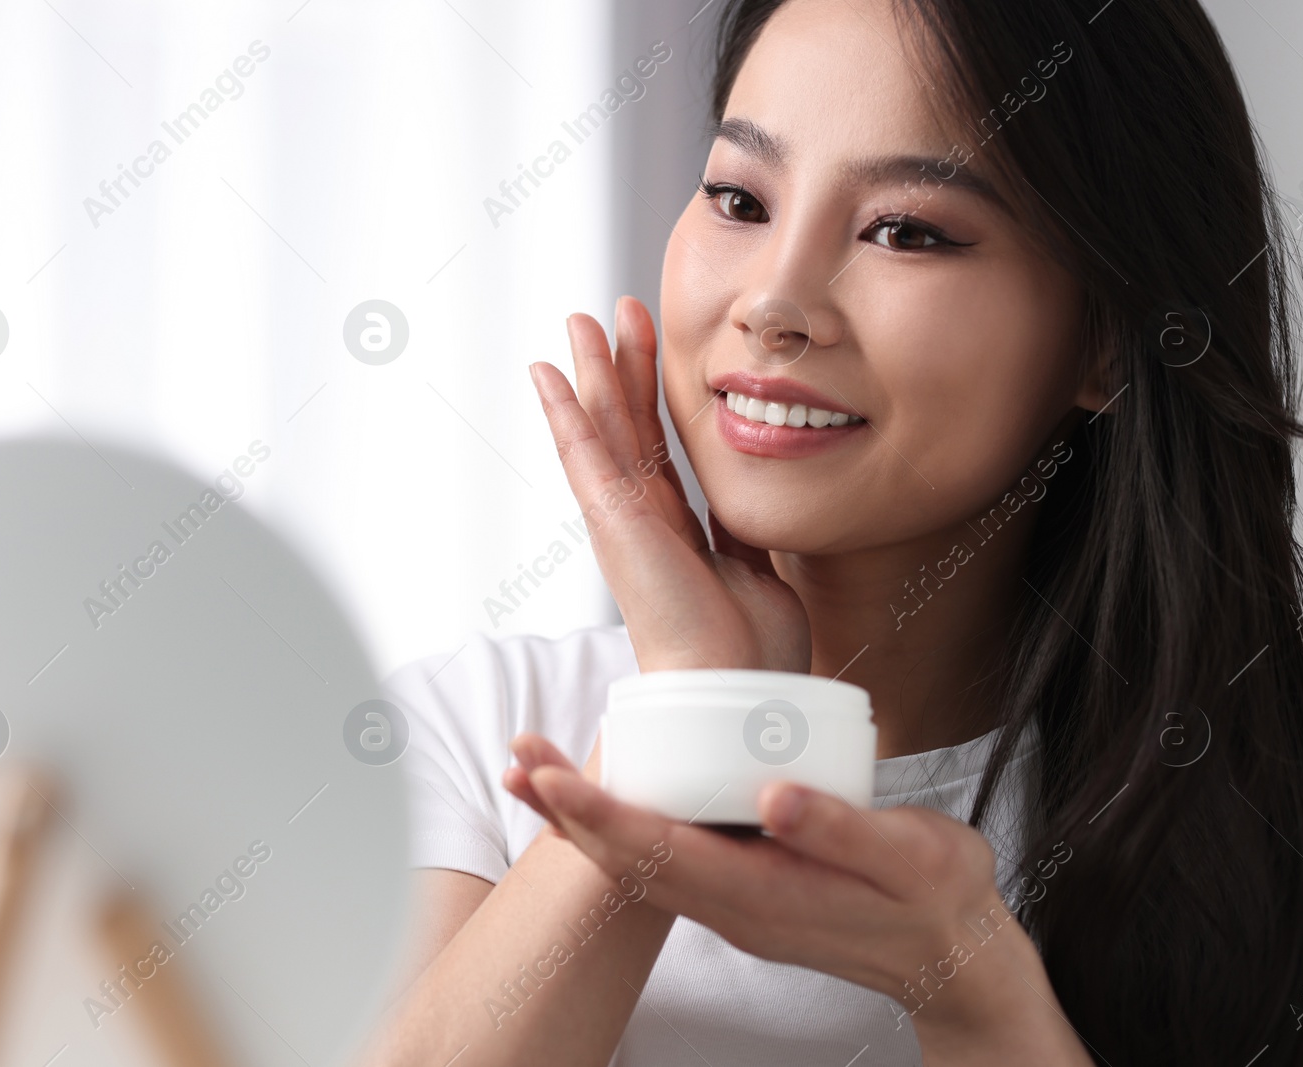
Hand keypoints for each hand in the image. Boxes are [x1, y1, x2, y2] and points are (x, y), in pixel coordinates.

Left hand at [504, 746, 1095, 1065]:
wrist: (956, 957)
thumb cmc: (937, 897)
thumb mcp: (910, 856)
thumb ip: (841, 829)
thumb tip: (772, 796)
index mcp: (765, 896)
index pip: (659, 851)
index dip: (598, 812)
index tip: (548, 775)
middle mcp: (734, 908)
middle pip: (627, 861)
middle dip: (564, 810)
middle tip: (516, 754)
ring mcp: (732, 906)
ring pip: (636, 865)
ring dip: (579, 820)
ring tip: (532, 772)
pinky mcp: (741, 894)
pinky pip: (661, 864)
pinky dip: (618, 828)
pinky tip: (601, 797)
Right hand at [529, 297, 809, 674]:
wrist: (736, 685)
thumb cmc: (750, 650)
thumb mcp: (754, 570)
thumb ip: (739, 534)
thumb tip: (743, 505)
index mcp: (675, 532)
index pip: (657, 450)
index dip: (653, 398)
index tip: (650, 351)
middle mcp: (642, 521)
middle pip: (627, 427)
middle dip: (622, 367)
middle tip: (616, 311)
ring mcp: (621, 519)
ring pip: (602, 428)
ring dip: (591, 371)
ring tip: (580, 319)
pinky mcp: (610, 520)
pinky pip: (582, 453)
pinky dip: (563, 410)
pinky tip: (548, 372)